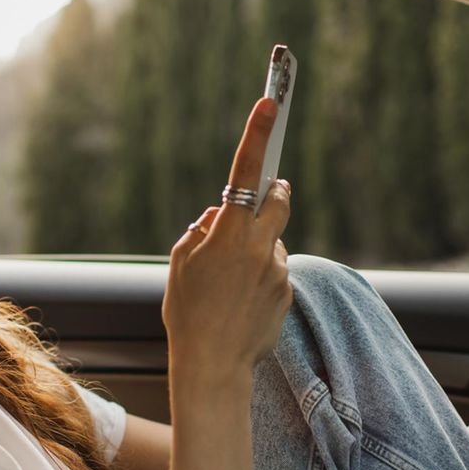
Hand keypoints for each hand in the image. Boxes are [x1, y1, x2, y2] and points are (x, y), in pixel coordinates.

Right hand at [162, 98, 292, 378]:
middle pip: (279, 199)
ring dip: (257, 249)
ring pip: (273, 242)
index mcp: (230, 235)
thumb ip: (202, 232)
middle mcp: (260, 247)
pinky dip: (260, 278)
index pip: (247, 174)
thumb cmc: (187, 313)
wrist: (213, 367)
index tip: (271, 102)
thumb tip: (220, 216)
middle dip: (273, 192)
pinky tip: (240, 304)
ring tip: (229, 285)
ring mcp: (278, 271)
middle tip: (259, 199)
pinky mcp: (287, 293)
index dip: (258, 134)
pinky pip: (275, 272)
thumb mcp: (181, 264)